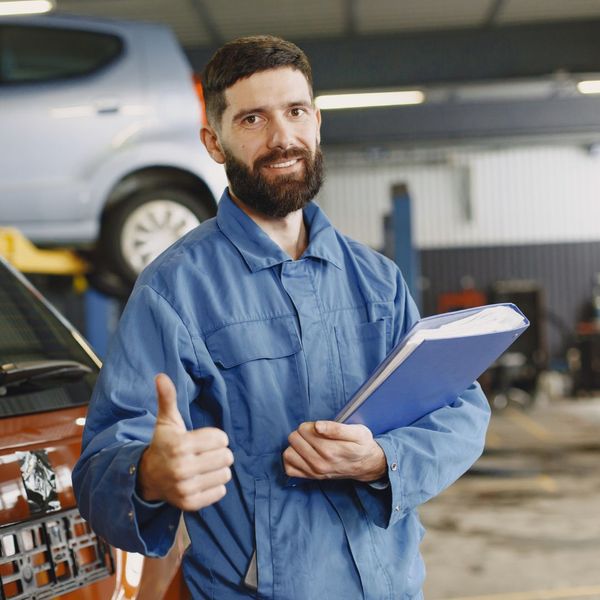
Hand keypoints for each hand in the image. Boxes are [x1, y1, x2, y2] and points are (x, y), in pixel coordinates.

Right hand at [137, 373, 233, 510]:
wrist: (148, 477)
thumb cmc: (164, 444)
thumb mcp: (166, 421)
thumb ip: (168, 398)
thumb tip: (161, 376)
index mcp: (180, 445)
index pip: (221, 439)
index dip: (216, 437)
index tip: (204, 440)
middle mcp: (182, 468)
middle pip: (226, 457)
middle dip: (219, 453)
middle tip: (205, 454)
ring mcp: (186, 488)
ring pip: (226, 474)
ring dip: (219, 469)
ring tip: (205, 466)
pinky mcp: (190, 504)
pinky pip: (220, 491)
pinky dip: (215, 485)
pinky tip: (203, 479)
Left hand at [282, 421, 385, 481]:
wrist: (366, 465)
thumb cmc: (361, 445)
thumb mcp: (358, 432)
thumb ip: (336, 428)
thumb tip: (317, 425)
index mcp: (331, 450)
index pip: (304, 430)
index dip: (311, 425)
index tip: (320, 428)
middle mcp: (320, 463)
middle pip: (294, 438)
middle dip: (303, 433)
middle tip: (316, 435)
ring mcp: (314, 472)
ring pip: (288, 453)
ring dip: (296, 445)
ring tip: (308, 443)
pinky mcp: (310, 477)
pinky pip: (289, 468)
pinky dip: (293, 459)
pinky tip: (302, 454)